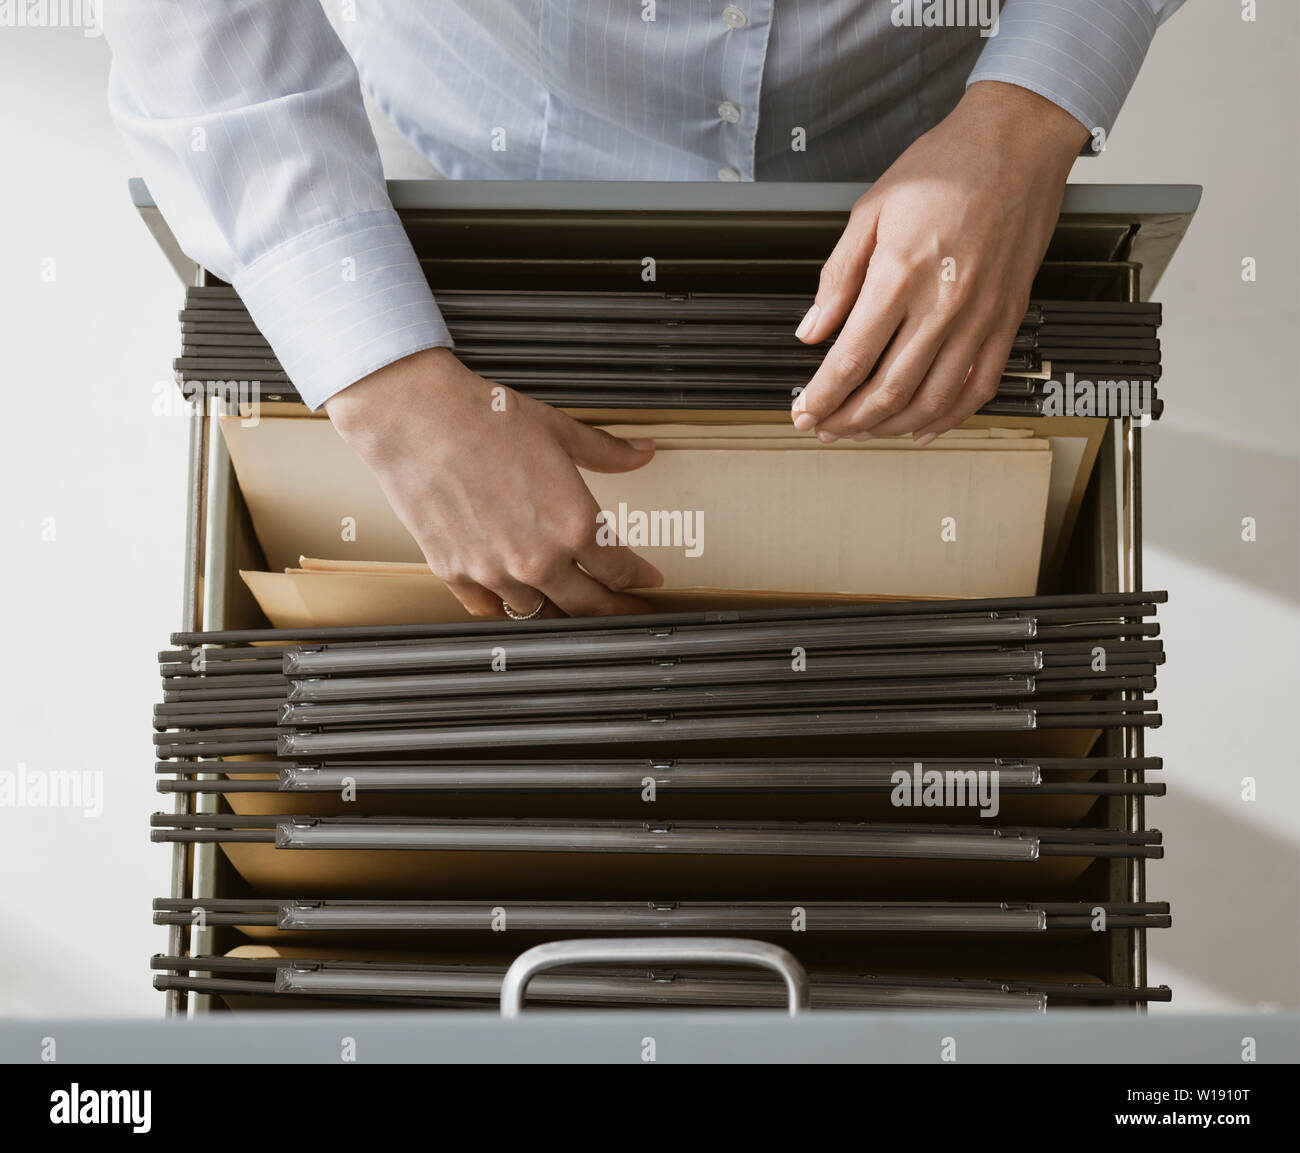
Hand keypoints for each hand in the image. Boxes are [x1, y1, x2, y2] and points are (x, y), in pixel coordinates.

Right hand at [325, 348, 663, 616]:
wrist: (415, 416)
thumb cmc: (484, 418)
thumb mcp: (558, 431)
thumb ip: (606, 450)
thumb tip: (641, 451)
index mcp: (574, 524)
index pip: (620, 570)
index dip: (639, 579)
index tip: (646, 581)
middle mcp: (538, 559)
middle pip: (588, 605)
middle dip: (613, 609)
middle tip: (624, 611)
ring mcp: (494, 573)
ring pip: (539, 611)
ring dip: (556, 606)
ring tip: (567, 600)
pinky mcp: (455, 573)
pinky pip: (490, 609)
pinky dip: (505, 605)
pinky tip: (514, 596)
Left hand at [792, 80, 1089, 443]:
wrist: (1016, 141)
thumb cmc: (945, 166)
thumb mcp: (870, 211)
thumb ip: (837, 277)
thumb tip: (812, 330)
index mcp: (900, 274)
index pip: (851, 359)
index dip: (823, 396)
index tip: (803, 411)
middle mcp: (943, 303)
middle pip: (889, 389)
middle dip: (848, 420)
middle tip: (824, 428)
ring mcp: (981, 316)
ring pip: (933, 399)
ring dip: (892, 426)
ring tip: (863, 432)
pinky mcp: (1008, 319)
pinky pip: (980, 387)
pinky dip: (950, 417)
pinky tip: (923, 428)